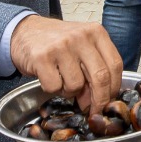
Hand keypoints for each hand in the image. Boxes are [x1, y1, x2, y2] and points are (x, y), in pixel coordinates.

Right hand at [8, 15, 123, 112]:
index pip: (115, 65)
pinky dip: (52, 89)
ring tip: (61, 80)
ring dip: (69, 92)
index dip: (114, 88)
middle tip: (93, 111)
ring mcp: (61, 46)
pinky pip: (54, 87)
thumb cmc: (57, 42)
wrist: (25, 30)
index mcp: (96, 32)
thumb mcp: (82, 47)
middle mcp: (80, 37)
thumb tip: (100, 101)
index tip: (109, 102)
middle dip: (99, 100)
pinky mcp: (42, 57)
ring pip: (76, 85)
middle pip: (100, 77)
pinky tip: (48, 77)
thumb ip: (94, 68)